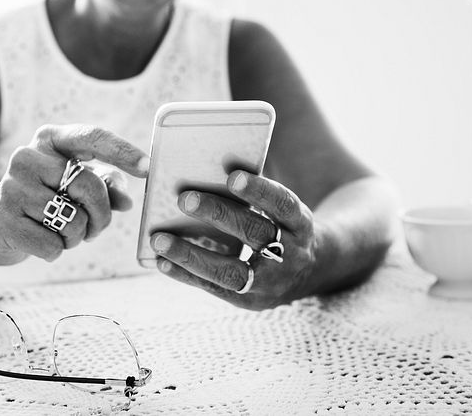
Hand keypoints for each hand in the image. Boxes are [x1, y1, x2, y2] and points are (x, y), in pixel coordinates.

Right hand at [0, 124, 147, 262]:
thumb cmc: (47, 200)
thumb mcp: (75, 185)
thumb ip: (106, 185)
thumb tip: (126, 200)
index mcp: (49, 139)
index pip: (92, 137)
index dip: (123, 152)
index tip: (149, 168)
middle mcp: (27, 157)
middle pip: (89, 186)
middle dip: (102, 215)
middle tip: (96, 228)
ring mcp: (10, 187)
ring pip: (73, 220)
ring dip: (78, 236)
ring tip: (63, 232)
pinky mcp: (1, 219)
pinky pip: (52, 245)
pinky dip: (57, 250)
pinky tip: (42, 241)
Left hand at [150, 170, 315, 309]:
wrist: (312, 271)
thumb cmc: (283, 227)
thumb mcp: (283, 210)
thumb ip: (255, 195)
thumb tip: (206, 170)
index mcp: (301, 223)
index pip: (283, 205)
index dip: (260, 191)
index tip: (233, 176)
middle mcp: (291, 255)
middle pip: (255, 234)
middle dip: (219, 215)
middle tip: (184, 199)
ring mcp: (272, 283)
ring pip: (231, 271)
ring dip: (192, 255)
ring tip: (159, 239)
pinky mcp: (251, 301)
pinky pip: (216, 288)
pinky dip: (187, 274)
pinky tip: (162, 262)